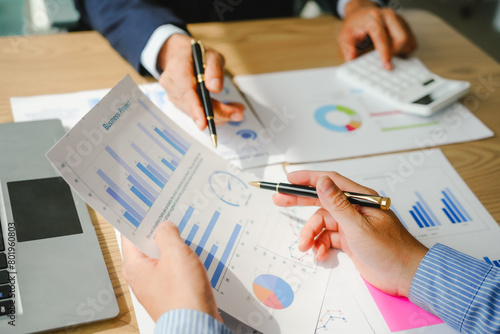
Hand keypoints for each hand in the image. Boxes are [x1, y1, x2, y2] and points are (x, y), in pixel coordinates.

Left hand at [121, 221, 221, 321]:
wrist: (197, 325)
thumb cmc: (183, 296)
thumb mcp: (176, 255)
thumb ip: (168, 235)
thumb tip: (165, 227)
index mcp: (134, 266)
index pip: (130, 236)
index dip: (140, 221)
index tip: (147, 209)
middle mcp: (140, 277)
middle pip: (146, 246)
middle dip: (159, 232)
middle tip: (170, 218)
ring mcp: (155, 286)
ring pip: (161, 258)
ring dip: (172, 247)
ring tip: (184, 235)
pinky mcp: (169, 292)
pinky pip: (172, 270)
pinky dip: (180, 261)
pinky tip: (192, 255)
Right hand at [158, 34, 244, 129]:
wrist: (178, 56)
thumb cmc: (195, 54)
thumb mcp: (211, 55)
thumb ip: (214, 69)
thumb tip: (215, 88)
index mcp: (177, 68)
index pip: (186, 92)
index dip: (195, 109)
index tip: (204, 123)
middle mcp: (171, 84)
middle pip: (193, 106)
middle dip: (217, 113)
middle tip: (238, 114)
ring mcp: (173, 96)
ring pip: (195, 113)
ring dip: (217, 115)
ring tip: (236, 111)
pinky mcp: (179, 104)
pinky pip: (195, 113)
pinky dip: (212, 115)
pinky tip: (225, 111)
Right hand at [273, 171, 427, 296]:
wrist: (405, 276)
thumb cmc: (391, 250)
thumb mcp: (359, 227)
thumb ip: (337, 205)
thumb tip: (322, 182)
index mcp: (360, 199)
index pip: (330, 181)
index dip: (308, 179)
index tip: (289, 179)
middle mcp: (354, 209)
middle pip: (321, 200)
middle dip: (300, 201)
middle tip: (279, 200)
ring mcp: (351, 225)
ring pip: (322, 224)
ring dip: (311, 235)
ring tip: (305, 247)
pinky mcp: (350, 241)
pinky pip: (328, 238)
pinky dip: (320, 246)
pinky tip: (320, 254)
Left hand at [338, 0, 416, 69]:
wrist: (361, 12)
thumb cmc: (354, 24)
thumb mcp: (345, 35)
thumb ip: (347, 47)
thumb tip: (351, 58)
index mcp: (374, 17)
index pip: (382, 37)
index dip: (385, 53)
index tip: (387, 65)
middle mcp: (388, 15)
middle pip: (402, 38)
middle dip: (395, 52)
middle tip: (385, 61)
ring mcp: (398, 18)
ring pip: (408, 40)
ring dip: (401, 51)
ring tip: (388, 53)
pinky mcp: (404, 23)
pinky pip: (411, 40)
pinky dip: (404, 49)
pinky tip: (394, 49)